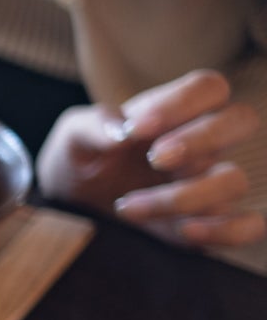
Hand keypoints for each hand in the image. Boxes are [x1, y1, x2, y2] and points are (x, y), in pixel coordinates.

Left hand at [38, 69, 264, 247]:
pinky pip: (248, 226)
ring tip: (127, 207)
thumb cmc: (81, 161)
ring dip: (183, 196)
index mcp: (175, 115)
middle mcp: (202, 146)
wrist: (71, 206)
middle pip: (242, 120)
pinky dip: (225, 230)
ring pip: (234, 180)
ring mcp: (209, 185)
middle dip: (202, 138)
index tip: (137, 128)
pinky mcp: (208, 225)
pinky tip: (183, 231)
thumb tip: (120, 130)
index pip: (208, 88)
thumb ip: (92, 125)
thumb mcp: (72, 137)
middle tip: (154, 157)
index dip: (182, 103)